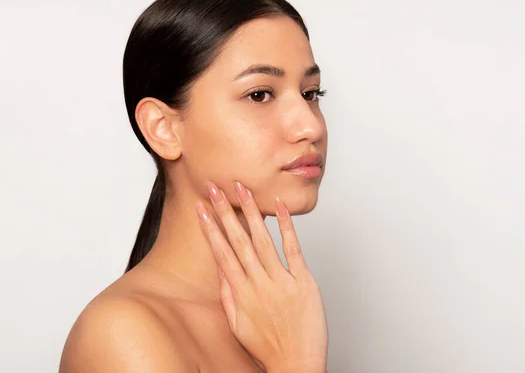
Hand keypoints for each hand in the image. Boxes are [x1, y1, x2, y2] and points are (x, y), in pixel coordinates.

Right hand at [195, 181, 327, 372]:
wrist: (297, 364)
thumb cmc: (268, 347)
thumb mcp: (238, 325)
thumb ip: (228, 295)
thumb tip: (221, 268)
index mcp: (241, 294)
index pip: (221, 253)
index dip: (211, 228)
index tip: (202, 208)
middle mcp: (259, 284)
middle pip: (239, 241)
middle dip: (226, 212)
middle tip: (216, 187)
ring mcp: (282, 282)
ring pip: (263, 240)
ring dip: (252, 213)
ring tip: (243, 190)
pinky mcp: (304, 282)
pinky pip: (293, 250)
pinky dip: (286, 227)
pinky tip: (279, 208)